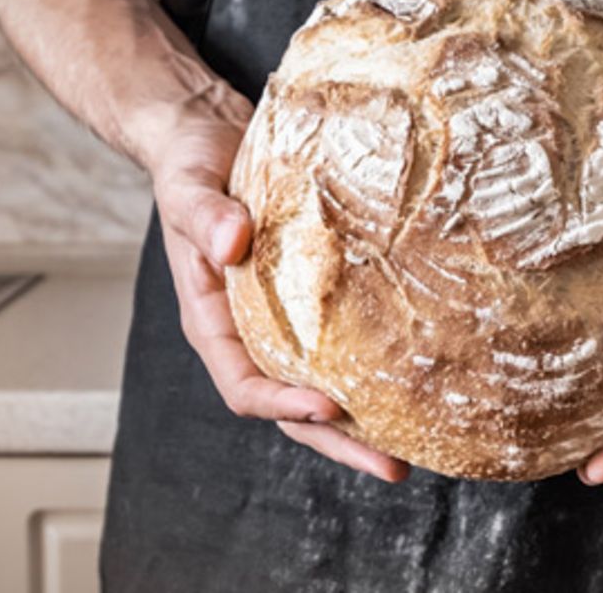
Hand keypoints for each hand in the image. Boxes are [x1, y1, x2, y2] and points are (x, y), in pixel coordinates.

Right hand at [146, 90, 410, 482]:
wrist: (207, 136)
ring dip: (364, 421)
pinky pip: (344, 344)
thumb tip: (234, 243)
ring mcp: (283, 320)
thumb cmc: (191, 165)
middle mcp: (249, 331)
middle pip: (291, 409)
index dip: (282, 405)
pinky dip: (373, 370)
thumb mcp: (188, 185)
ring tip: (414, 447)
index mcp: (212, 319)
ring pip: (323, 386)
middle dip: (340, 442)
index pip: (243, 383)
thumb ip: (205, 215)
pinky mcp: (315, 298)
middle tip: (392, 466)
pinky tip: (415, 382)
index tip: (327, 409)